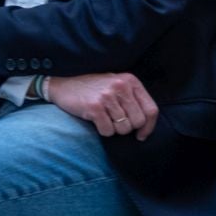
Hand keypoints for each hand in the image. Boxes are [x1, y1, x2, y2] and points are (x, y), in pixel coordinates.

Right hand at [44, 73, 159, 140]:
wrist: (63, 86)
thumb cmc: (93, 90)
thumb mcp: (117, 87)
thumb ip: (133, 101)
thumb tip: (145, 129)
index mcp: (130, 80)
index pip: (151, 110)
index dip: (149, 127)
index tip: (141, 135)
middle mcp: (121, 86)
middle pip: (138, 121)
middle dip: (128, 128)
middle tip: (115, 122)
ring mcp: (107, 96)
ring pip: (124, 128)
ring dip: (114, 129)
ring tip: (104, 118)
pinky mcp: (95, 107)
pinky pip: (108, 131)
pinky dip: (102, 131)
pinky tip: (95, 120)